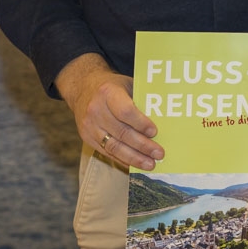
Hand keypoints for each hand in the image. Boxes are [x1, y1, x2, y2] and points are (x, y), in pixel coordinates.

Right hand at [56, 53, 161, 169]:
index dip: (141, 123)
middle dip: (142, 146)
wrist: (82, 89)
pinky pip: (107, 152)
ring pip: (114, 147)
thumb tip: (164, 119)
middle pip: (121, 132)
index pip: (125, 111)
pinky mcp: (87, 138)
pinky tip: (136, 164)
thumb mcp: (126, 84)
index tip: (154, 132)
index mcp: (107, 93)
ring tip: (150, 164)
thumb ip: (141, 99)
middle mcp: (96, 110)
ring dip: (134, 158)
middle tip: (159, 153)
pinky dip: (123, 160)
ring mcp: (89, 126)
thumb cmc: (112, 87)